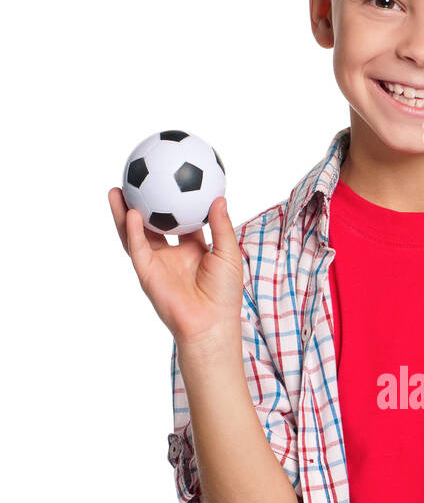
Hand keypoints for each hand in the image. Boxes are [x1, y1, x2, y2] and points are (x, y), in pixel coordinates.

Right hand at [108, 188, 243, 347]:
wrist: (211, 324)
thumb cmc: (225, 294)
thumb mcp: (228, 254)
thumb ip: (222, 226)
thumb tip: (219, 198)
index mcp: (192, 250)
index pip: (180, 220)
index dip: (175, 201)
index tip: (171, 179)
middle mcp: (171, 255)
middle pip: (151, 224)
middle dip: (141, 203)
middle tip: (135, 179)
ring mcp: (156, 264)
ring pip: (135, 234)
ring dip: (124, 214)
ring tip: (116, 191)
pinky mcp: (147, 274)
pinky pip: (137, 249)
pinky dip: (132, 232)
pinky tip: (131, 213)